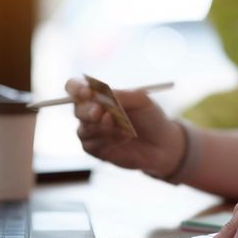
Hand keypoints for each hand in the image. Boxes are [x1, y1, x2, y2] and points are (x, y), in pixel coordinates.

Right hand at [66, 78, 184, 176]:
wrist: (163, 144)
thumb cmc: (151, 117)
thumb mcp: (141, 100)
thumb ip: (120, 95)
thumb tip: (98, 94)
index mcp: (98, 96)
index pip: (75, 88)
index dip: (76, 89)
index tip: (87, 93)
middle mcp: (90, 113)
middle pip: (77, 109)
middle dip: (88, 111)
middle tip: (101, 113)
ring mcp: (91, 133)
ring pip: (84, 129)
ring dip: (103, 128)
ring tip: (126, 128)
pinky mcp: (96, 150)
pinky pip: (91, 145)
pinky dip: (109, 140)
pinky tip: (125, 137)